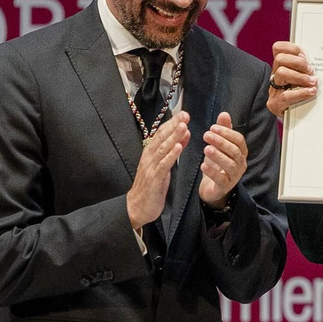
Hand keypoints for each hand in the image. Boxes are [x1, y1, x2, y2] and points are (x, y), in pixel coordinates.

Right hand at [127, 112, 189, 229]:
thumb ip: (172, 152)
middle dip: (173, 125)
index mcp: (150, 154)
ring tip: (183, 126)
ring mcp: (150, 167)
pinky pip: (163, 164)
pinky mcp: (154, 178)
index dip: (171, 123)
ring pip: (162, 148)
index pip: (161, 134)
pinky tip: (178, 147)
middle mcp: (148, 157)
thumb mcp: (163, 168)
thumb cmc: (151, 188)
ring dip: (173, 136)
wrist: (137, 207)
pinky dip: (171, 155)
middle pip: (161, 138)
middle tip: (185, 114)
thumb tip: (182, 137)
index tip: (183, 113)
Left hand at [199, 112, 247, 208]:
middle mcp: (240, 164)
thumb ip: (223, 130)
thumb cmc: (217, 164)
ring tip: (206, 149)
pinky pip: (221, 180)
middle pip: (235, 151)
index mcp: (241, 152)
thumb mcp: (219, 145)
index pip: (239, 140)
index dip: (227, 133)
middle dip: (221, 142)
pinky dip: (212, 172)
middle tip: (206, 135)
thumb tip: (224, 114)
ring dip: (218, 156)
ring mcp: (234, 177)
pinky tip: (203, 165)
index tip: (213, 127)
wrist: (212, 187)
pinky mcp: (225, 187)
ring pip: (230, 165)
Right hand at [267, 41, 318, 115]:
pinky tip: (311, 92)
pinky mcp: (274, 104)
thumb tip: (319, 60)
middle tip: (311, 70)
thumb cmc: (305, 99)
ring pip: (281, 73)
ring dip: (300, 77)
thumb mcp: (307, 80)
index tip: (305, 55)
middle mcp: (275, 77)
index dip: (292, 48)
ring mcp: (273, 91)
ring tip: (313, 82)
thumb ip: (308, 69)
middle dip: (298, 63)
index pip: (278, 48)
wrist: (298, 124)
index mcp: (281, 67)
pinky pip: (286, 95)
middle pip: (280, 59)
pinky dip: (300, 93)